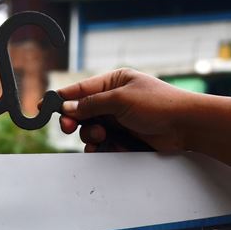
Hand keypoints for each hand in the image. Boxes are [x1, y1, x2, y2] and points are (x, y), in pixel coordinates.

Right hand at [55, 68, 192, 152]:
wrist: (187, 126)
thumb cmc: (159, 104)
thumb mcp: (120, 99)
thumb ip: (90, 104)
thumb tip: (67, 108)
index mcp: (114, 82)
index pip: (80, 89)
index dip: (61, 98)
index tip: (43, 106)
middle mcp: (114, 99)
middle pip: (82, 112)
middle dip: (77, 121)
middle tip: (70, 128)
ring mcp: (119, 119)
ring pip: (90, 130)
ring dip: (92, 136)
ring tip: (103, 137)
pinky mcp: (125, 136)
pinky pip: (103, 143)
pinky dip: (103, 147)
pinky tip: (109, 147)